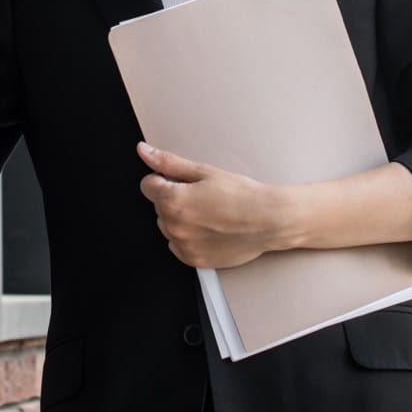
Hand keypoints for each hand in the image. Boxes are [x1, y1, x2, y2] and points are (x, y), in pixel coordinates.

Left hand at [137, 142, 290, 268]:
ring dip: (180, 220)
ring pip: (168, 227)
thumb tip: (144, 151)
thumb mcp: (204, 171)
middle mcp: (173, 226)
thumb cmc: (240, 194)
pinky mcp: (193, 260)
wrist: (268, 220)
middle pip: (158, 207)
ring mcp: (183, 246)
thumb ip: (168, 162)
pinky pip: (179, 246)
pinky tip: (209, 229)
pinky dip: (188, 238)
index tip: (182, 181)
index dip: (163, 179)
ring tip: (208, 213)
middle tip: (202, 196)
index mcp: (171, 201)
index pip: (148, 185)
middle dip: (173, 199)